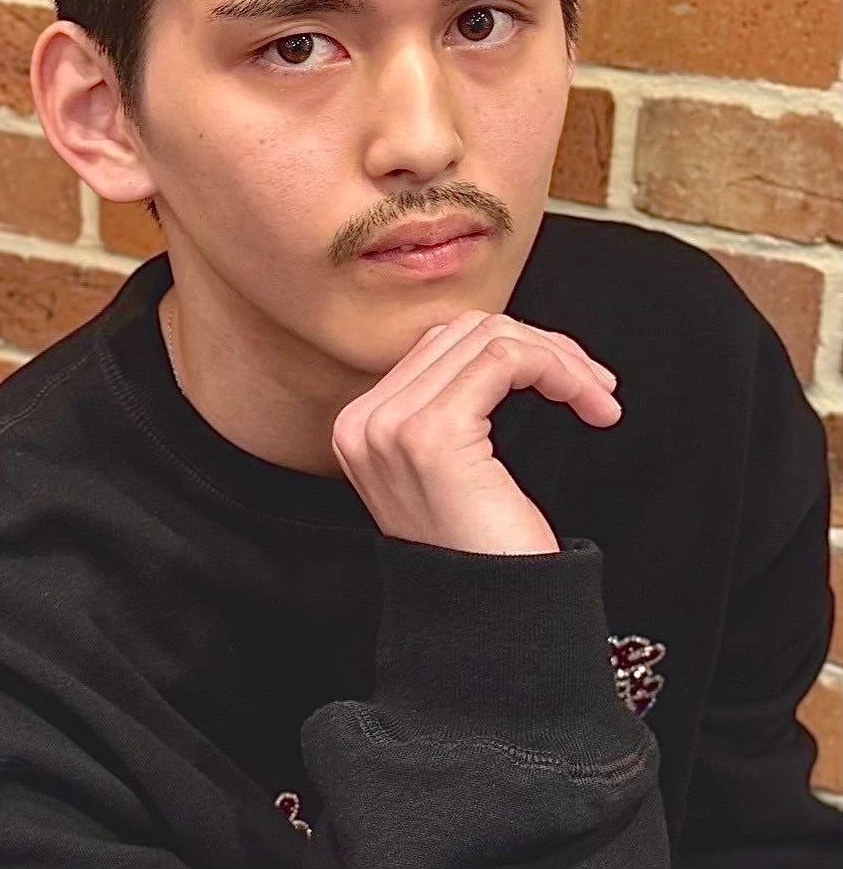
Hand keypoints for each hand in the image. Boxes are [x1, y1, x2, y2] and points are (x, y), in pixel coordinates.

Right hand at [331, 310, 620, 555]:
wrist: (498, 629)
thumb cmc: (489, 553)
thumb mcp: (459, 468)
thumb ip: (457, 403)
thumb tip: (506, 344)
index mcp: (363, 424)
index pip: (441, 344)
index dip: (515, 347)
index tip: (569, 378)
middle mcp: (365, 421)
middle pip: (464, 331)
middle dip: (543, 347)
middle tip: (595, 387)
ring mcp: (391, 426)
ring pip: (488, 337)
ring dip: (559, 359)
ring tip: (597, 398)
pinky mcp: (432, 434)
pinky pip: (505, 359)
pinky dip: (559, 369)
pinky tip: (590, 405)